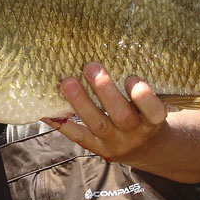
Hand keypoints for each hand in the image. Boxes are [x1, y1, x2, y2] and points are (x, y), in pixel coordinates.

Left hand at [42, 62, 168, 165]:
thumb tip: (112, 49)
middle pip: (121, 115)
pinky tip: (46, 110)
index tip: (131, 77)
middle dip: (105, 90)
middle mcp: (134, 133)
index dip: (142, 95)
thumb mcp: (151, 103)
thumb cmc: (145, 114)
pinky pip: (78, 135)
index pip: (153, 110)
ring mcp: (115, 143)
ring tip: (67, 82)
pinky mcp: (97, 148)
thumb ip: (138, 87)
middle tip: (90, 66)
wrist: (145, 149)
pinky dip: (60, 123)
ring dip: (80, 102)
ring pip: (97, 124)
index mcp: (152, 120)